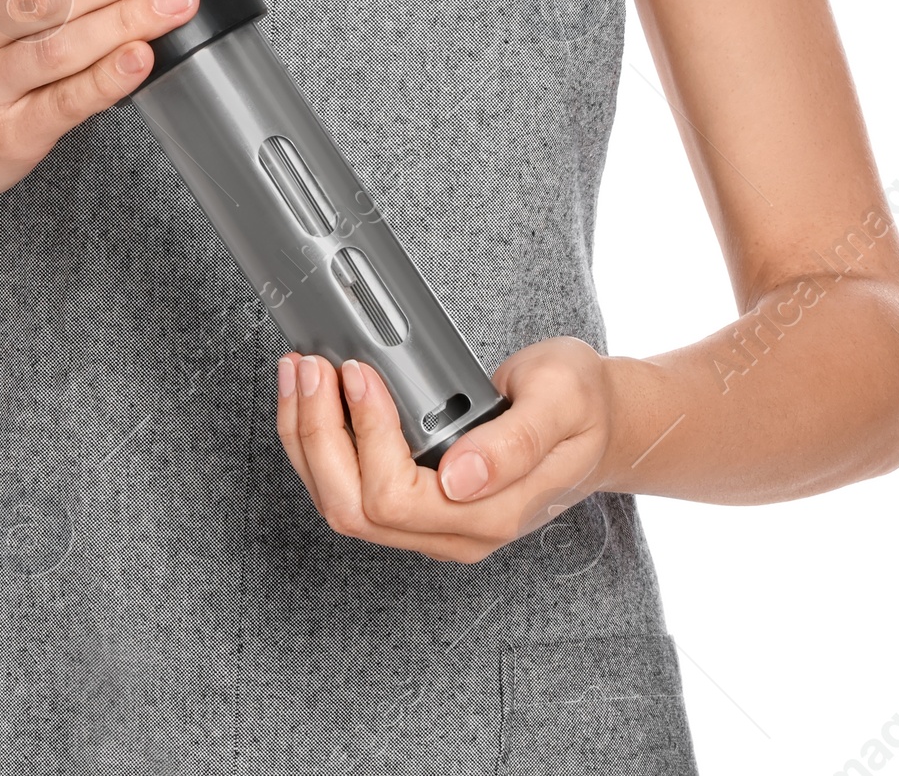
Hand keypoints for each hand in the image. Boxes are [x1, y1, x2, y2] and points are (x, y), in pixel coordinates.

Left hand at [274, 337, 614, 561]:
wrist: (600, 424)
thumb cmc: (582, 407)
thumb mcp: (562, 403)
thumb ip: (516, 443)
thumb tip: (461, 477)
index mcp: (489, 514)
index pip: (395, 499)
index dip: (365, 435)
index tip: (360, 373)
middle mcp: (454, 532)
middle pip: (353, 509)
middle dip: (318, 435)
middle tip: (309, 366)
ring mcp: (432, 523)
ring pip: (341, 504)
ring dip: (307, 439)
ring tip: (298, 374)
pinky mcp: (417, 503)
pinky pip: (350, 489)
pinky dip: (320, 443)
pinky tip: (314, 399)